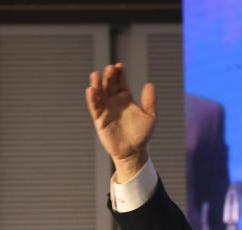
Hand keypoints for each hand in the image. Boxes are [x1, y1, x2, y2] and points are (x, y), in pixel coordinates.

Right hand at [85, 62, 155, 181]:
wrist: (133, 152)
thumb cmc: (142, 135)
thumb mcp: (150, 117)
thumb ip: (149, 101)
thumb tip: (150, 84)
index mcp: (126, 99)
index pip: (121, 82)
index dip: (120, 74)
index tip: (119, 66)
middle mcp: (114, 102)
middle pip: (109, 85)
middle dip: (109, 77)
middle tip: (109, 68)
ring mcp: (106, 109)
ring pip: (99, 94)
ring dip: (97, 84)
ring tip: (95, 75)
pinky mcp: (99, 119)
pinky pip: (94, 107)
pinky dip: (92, 99)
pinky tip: (91, 90)